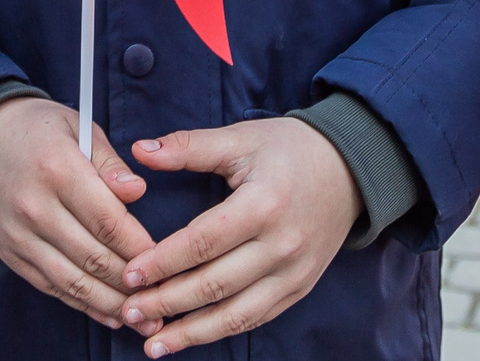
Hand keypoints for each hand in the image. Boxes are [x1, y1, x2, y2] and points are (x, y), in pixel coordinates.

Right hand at [0, 96, 155, 327]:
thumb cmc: (37, 130)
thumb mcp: (78, 128)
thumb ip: (110, 164)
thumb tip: (138, 191)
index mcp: (57, 169)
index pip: (107, 221)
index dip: (140, 246)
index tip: (166, 258)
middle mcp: (34, 207)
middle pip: (93, 257)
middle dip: (133, 283)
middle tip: (164, 296)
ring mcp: (18, 235)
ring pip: (73, 282)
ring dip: (111, 303)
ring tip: (143, 317)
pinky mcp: (10, 253)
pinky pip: (51, 287)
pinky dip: (83, 304)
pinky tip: (110, 313)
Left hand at [117, 117, 359, 354]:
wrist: (350, 169)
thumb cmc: (290, 150)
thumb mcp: (241, 138)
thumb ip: (189, 146)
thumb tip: (141, 150)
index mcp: (263, 204)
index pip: (203, 242)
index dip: (163, 261)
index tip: (129, 273)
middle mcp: (281, 245)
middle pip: (214, 284)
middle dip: (167, 302)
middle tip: (129, 310)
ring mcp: (294, 272)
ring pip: (235, 314)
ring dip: (191, 332)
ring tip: (152, 343)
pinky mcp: (299, 288)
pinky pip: (255, 317)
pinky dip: (221, 331)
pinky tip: (192, 336)